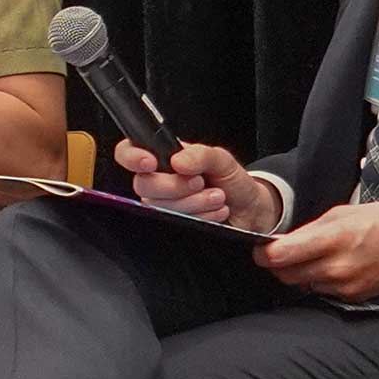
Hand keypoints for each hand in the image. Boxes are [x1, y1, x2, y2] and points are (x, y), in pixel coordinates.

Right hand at [113, 141, 281, 232]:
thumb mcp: (221, 159)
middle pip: (144, 186)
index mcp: (164, 158)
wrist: (249, 209)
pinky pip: (173, 225)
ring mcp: (163, 205)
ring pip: (160, 209)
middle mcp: (158, 181)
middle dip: (176, 186)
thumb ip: (201, 154)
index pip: (128, 152)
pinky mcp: (172, 225)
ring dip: (194, 203)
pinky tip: (214, 212)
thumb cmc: (231, 180)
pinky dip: (200, 219)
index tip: (151, 163)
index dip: (132, 157)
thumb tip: (178, 161)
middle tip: (201, 182)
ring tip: (217, 197)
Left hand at [253, 200, 378, 300]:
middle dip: (278, 265)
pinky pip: (324, 292)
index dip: (263, 254)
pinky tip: (334, 267)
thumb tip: (286, 242)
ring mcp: (345, 286)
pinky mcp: (354, 297)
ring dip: (301, 274)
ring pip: (304, 285)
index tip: (261, 249)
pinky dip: (321, 281)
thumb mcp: (343, 213)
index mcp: (331, 239)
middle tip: (283, 253)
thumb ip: (311, 230)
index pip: (280, 256)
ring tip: (315, 257)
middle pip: (286, 275)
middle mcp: (336, 267)